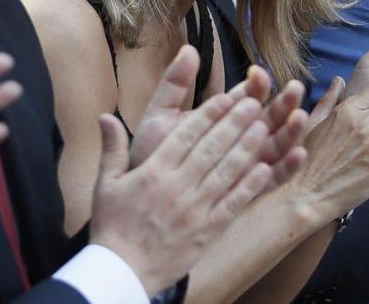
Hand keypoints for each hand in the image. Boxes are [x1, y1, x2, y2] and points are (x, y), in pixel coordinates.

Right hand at [90, 47, 272, 295]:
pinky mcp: (208, 230)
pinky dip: (250, 185)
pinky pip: (233, 203)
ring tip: (263, 127)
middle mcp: (177, 186)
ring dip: (247, 147)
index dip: (209, 114)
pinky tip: (264, 168)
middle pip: (212, 148)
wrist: (122, 271)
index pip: (186, 135)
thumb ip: (111, 148)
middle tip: (253, 103)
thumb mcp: (105, 184)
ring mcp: (195, 209)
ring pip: (226, 172)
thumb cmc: (112, 226)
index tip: (227, 97)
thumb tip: (104, 116)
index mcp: (153, 172)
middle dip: (235, 123)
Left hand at [129, 47, 307, 185]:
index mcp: (224, 116)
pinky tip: (298, 154)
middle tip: (294, 88)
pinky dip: (289, 167)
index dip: (256, 83)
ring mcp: (249, 162)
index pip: (247, 95)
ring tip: (299, 116)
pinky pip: (275, 178)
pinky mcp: (250, 188)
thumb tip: (188, 49)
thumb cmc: (152, 153)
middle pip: (271, 116)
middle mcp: (242, 137)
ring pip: (278, 144)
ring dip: (292, 129)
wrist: (144, 195)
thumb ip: (175, 84)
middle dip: (284, 102)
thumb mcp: (160, 114)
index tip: (256, 73)